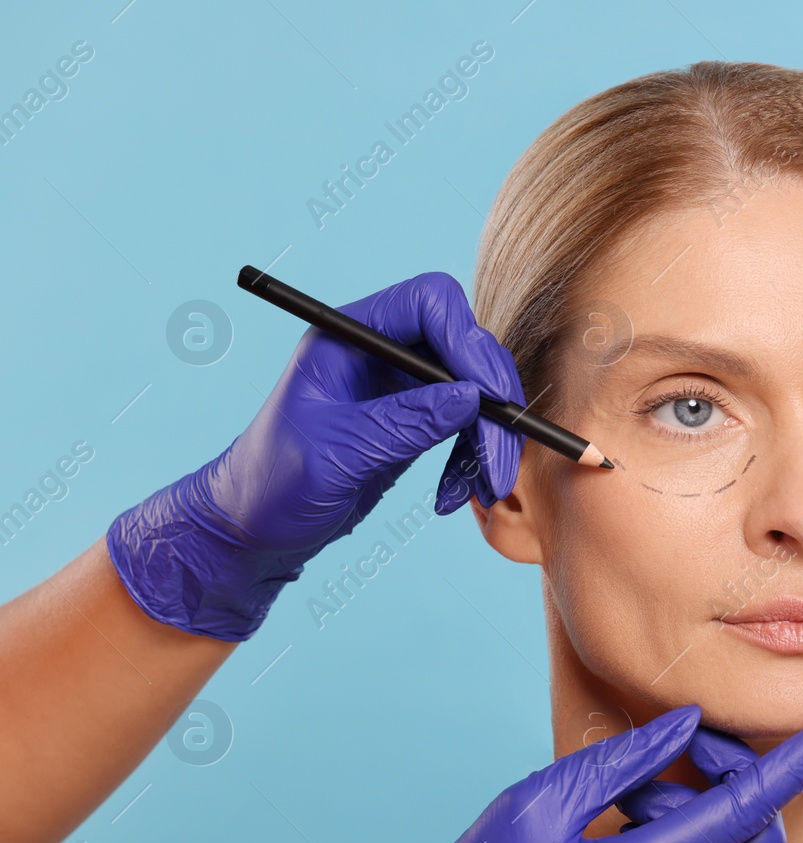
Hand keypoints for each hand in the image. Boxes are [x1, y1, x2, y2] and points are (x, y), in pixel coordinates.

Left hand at [106, 272, 524, 640]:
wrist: (254, 528)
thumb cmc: (274, 482)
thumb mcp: (339, 451)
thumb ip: (405, 421)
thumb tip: (471, 399)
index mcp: (349, 335)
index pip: (430, 304)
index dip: (467, 341)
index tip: (490, 396)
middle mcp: (379, 351)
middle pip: (464, 350)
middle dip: (490, 406)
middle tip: (499, 459)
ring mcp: (399, 387)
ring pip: (473, 393)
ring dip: (487, 443)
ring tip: (483, 490)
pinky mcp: (413, 423)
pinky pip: (465, 428)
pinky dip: (470, 462)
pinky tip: (452, 496)